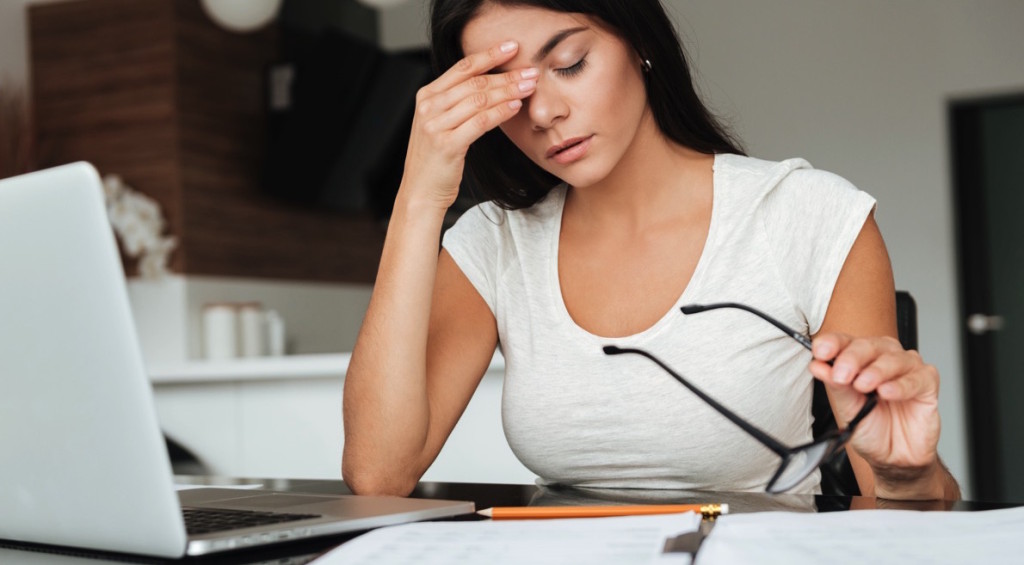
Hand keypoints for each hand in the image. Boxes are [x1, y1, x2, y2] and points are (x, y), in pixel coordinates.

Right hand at [400, 40, 537, 210]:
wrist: (420, 192)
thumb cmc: (435, 160)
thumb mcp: (440, 124)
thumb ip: (456, 103)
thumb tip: (491, 84)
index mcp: (427, 96)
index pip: (462, 68)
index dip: (489, 54)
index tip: (512, 47)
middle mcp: (429, 107)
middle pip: (474, 82)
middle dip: (506, 75)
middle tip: (530, 71)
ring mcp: (435, 126)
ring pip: (479, 100)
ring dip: (508, 91)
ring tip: (529, 87)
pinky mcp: (446, 145)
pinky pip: (479, 122)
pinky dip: (500, 112)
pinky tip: (515, 106)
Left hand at [809, 334, 941, 493]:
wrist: (894, 457)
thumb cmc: (871, 428)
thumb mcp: (847, 409)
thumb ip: (836, 387)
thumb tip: (818, 366)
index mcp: (859, 360)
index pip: (845, 342)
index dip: (833, 343)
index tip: (821, 351)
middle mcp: (883, 359)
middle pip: (869, 345)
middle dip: (853, 358)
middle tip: (842, 374)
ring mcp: (907, 369)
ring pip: (894, 358)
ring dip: (877, 371)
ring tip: (864, 385)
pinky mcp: (927, 383)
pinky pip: (917, 377)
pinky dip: (901, 385)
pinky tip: (887, 392)